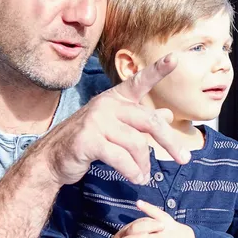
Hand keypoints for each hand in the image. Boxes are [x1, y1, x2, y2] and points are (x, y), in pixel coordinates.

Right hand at [29, 54, 190, 186]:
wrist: (52, 157)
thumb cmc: (88, 140)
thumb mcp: (116, 127)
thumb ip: (140, 121)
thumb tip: (167, 114)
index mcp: (115, 98)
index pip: (139, 81)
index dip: (158, 70)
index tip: (175, 58)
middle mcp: (107, 104)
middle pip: (149, 121)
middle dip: (169, 141)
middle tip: (184, 158)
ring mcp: (96, 120)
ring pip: (136, 143)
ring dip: (144, 164)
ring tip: (144, 177)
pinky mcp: (88, 139)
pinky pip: (121, 157)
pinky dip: (132, 171)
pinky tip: (135, 178)